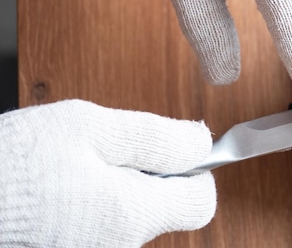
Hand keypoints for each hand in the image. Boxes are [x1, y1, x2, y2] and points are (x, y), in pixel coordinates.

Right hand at [0, 100, 215, 247]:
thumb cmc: (18, 163)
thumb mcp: (94, 129)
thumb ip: (157, 138)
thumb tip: (201, 142)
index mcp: (131, 214)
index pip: (201, 203)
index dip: (198, 170)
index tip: (178, 149)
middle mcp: (120, 245)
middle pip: (166, 206)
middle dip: (151, 173)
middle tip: (112, 148)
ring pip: (135, 211)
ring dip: (121, 183)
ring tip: (80, 164)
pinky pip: (107, 220)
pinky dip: (99, 198)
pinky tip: (68, 183)